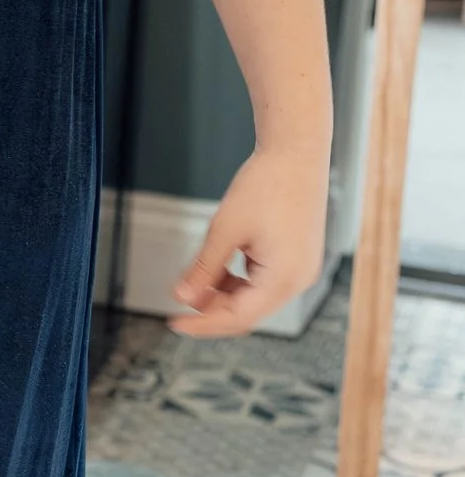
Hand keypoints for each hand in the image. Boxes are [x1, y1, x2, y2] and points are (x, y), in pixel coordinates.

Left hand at [169, 143, 327, 334]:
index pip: (239, 318)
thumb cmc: (265, 185)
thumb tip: (182, 298)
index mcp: (284, 279)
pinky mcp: (298, 258)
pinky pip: (265, 282)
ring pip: (256, 298)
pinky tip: (218, 268)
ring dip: (224, 295)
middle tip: (178, 307)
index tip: (174, 323)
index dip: (203, 324)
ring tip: (194, 282)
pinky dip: (240, 281)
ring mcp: (302, 269)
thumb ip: (203, 268)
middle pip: (249, 312)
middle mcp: (299, 280)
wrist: (296, 153)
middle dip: (212, 310)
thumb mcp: (225, 230)